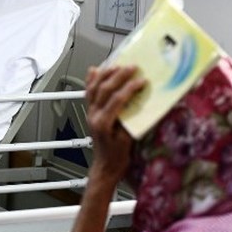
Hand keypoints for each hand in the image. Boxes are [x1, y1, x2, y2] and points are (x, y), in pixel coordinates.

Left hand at [85, 65, 145, 183]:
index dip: (129, 88)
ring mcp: (90, 113)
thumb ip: (131, 121)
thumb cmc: (118, 157)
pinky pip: (89, 92)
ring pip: (93, 88)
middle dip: (118, 76)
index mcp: (103, 123)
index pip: (116, 100)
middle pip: (104, 90)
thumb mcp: (128, 141)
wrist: (105, 167)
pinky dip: (92, 80)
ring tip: (118, 65)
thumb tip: (141, 103)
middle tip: (132, 67)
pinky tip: (95, 70)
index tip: (142, 81)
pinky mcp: (90, 112)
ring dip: (105, 74)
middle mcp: (93, 115)